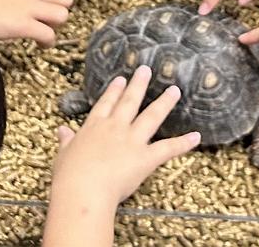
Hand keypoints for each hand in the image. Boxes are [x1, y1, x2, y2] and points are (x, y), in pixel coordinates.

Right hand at [0, 0, 72, 46]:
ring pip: (63, 15)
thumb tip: (31, 4)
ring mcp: (28, 6)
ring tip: (42, 33)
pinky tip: (39, 45)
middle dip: (60, 11)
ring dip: (55, 27)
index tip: (42, 13)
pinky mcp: (24, 24)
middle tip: (47, 22)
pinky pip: (50, 34)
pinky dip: (48, 42)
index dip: (51, 2)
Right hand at [51, 67, 200, 208]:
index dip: (114, 91)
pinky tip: (196, 137)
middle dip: (139, 85)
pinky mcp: (146, 157)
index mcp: (94, 127)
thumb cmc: (69, 175)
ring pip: (151, 117)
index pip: (106, 104)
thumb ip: (66, 141)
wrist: (83, 188)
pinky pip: (168, 148)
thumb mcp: (63, 154)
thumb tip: (62, 130)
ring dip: (164, 103)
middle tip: (146, 70)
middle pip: (129, 102)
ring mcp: (132, 140)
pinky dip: (183, 143)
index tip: (121, 79)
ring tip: (175, 90)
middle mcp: (115, 128)